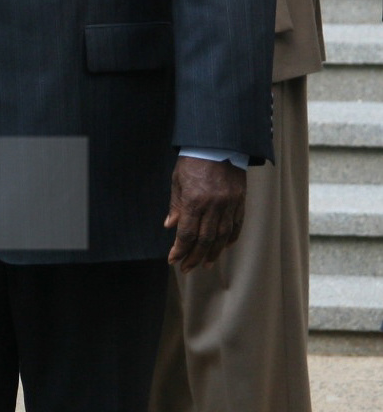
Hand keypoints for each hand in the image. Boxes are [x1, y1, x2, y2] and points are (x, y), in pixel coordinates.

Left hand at [164, 157, 245, 272]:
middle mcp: (213, 205)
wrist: (219, 143)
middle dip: (194, 257)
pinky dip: (231, 238)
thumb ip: (176, 205)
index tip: (173, 260)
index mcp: (195, 200)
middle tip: (187, 268)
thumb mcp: (178, 180)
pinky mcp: (240, 201)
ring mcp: (229, 204)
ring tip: (205, 264)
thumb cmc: (194, 160)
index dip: (180, 250)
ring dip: (213, 253)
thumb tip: (170, 226)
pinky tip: (224, 247)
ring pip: (222, 236)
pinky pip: (236, 225)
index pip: (187, 233)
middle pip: (205, 239)